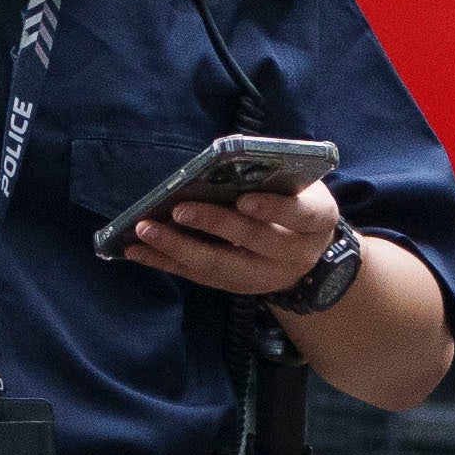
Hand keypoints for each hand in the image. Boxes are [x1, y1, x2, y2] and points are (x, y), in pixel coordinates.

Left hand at [115, 172, 342, 301]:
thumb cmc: (296, 201)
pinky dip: (167, 263)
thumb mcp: (300, 186)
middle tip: (178, 210)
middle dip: (215, 226)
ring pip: (222, 266)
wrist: (310, 251)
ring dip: (179, 249)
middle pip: (254, 242)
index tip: (244, 200)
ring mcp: (266, 276)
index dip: (273, 209)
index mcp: (317, 220)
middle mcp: (296, 254)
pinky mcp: (239, 287)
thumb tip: (221, 167)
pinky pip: (201, 276)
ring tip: (144, 231)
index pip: (298, 215)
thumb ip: (272, 178)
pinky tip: (137, 251)